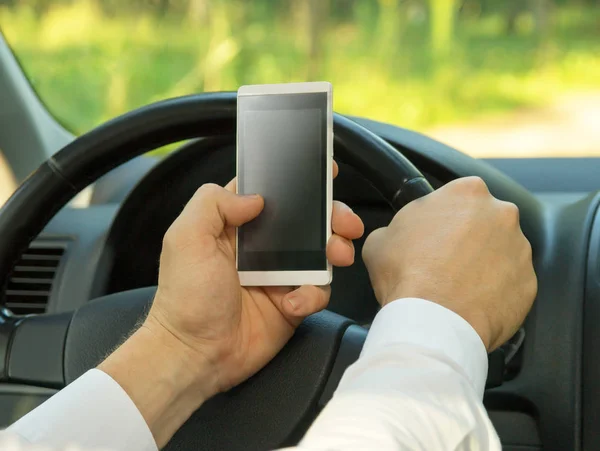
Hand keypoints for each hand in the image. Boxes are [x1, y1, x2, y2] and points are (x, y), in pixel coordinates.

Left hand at [99, 162, 363, 445]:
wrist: (196, 354)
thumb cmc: (186, 297)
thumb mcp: (186, 239)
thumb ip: (213, 204)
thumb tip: (255, 197)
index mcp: (234, 226)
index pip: (269, 192)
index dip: (296, 181)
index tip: (324, 172)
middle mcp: (260, 247)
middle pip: (306, 221)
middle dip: (332, 216)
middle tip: (346, 222)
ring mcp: (279, 275)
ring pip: (320, 252)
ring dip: (335, 249)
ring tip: (338, 255)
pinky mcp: (291, 303)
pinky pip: (316, 291)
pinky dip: (312, 295)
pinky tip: (293, 303)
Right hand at [362, 176, 536, 351]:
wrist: (433, 322)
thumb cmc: (407, 275)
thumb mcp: (381, 241)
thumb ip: (398, 227)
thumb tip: (397, 236)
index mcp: (467, 192)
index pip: (457, 196)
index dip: (442, 216)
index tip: (433, 233)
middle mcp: (501, 214)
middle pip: (484, 221)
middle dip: (467, 238)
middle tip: (443, 260)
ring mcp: (520, 249)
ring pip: (500, 252)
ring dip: (482, 264)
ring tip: (456, 286)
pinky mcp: (529, 283)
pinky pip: (510, 283)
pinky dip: (494, 291)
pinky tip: (470, 301)